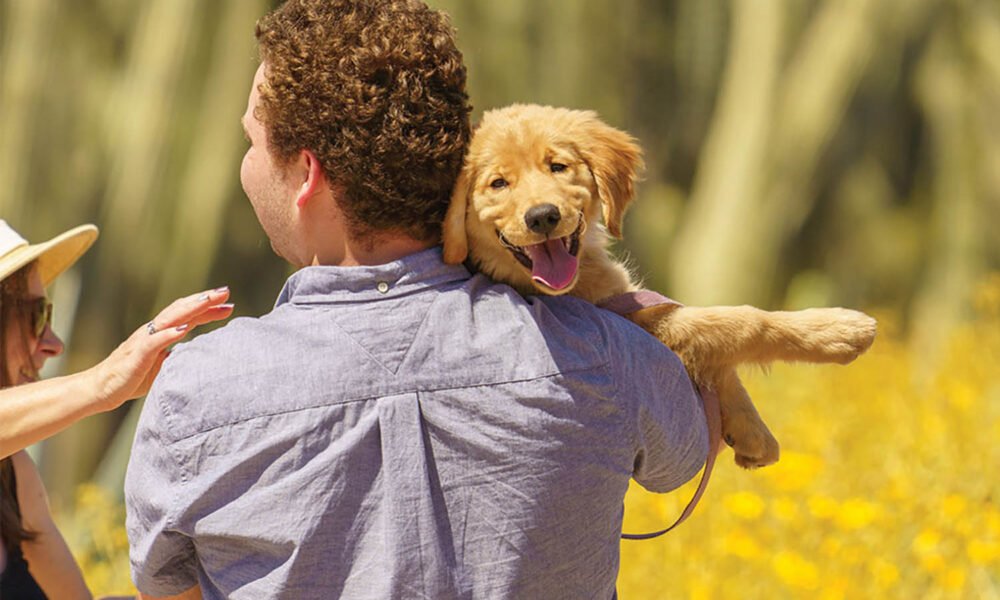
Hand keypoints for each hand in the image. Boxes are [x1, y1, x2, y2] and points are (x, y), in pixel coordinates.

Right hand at [88, 287, 233, 411]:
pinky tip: (183, 329)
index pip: (187, 316)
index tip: (229, 304)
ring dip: (190, 309)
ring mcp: (143, 342)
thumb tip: (203, 354)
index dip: (208, 309)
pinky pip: (152, 343)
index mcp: (161, 334)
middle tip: (226, 291)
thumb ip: (180, 355)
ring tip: (208, 300)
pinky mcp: (135, 356)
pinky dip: (168, 334)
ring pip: (169, 320)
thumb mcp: (163, 365)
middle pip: (180, 310)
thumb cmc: (132, 377)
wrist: (100, 389)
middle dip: (203, 300)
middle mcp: (153, 332)